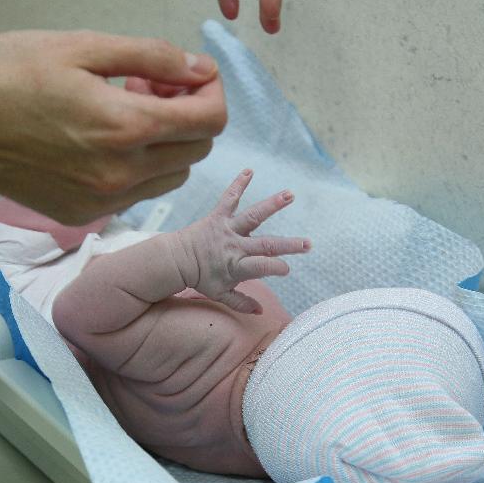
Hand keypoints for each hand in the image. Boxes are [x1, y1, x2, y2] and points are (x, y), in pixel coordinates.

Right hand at [0, 30, 226, 224]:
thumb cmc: (5, 75)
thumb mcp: (83, 47)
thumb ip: (152, 58)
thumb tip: (198, 70)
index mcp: (126, 128)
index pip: (208, 121)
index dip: (210, 92)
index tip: (191, 75)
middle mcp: (121, 174)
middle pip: (196, 151)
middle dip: (188, 115)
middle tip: (150, 86)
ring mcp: (101, 201)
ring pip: (170, 176)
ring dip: (165, 143)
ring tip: (123, 111)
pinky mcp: (80, 215)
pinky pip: (135, 194)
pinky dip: (136, 167)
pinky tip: (100, 139)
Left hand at [174, 169, 309, 313]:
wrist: (175, 261)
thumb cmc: (200, 279)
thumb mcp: (220, 295)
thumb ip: (241, 302)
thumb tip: (261, 311)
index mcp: (236, 267)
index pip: (260, 267)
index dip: (275, 268)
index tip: (287, 269)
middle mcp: (234, 246)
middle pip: (264, 245)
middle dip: (287, 245)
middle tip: (307, 244)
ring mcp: (227, 229)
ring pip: (252, 216)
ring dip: (272, 205)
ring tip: (290, 195)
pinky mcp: (218, 216)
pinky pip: (229, 198)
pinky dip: (238, 184)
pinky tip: (249, 171)